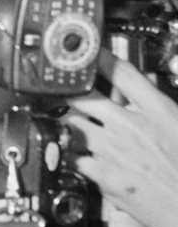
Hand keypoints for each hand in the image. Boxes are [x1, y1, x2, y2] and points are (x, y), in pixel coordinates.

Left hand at [65, 52, 177, 226]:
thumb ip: (162, 107)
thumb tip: (149, 94)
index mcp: (159, 111)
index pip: (122, 73)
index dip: (100, 58)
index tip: (88, 52)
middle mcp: (131, 126)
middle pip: (85, 94)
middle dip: (70, 90)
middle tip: (62, 87)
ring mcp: (112, 149)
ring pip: (73, 123)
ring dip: (70, 121)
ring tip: (65, 120)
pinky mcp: (101, 174)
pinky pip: (73, 155)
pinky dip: (72, 153)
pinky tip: (73, 153)